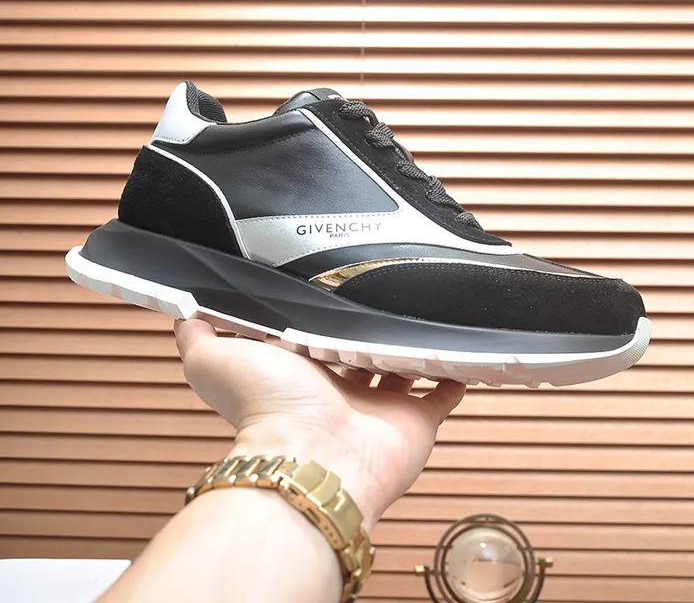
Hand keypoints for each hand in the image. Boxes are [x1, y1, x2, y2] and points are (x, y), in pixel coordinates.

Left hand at [175, 319, 465, 527]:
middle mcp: (342, 389)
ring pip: (402, 368)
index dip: (324, 316)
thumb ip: (197, 334)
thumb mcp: (216, 360)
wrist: (313, 457)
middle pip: (362, 352)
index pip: (317, 336)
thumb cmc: (266, 411)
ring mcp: (380, 405)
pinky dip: (451, 374)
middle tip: (384, 296)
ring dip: (410, 345)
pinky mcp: (414, 419)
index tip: (336, 290)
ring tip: (423, 316)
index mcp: (303, 372)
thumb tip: (181, 312)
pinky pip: (441, 393)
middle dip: (369, 328)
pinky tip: (457, 354)